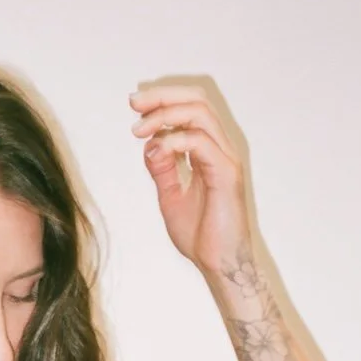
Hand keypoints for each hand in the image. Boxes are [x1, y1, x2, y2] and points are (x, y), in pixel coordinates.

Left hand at [130, 84, 251, 276]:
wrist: (218, 264)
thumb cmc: (201, 234)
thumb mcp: (170, 196)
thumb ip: (162, 169)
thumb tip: (149, 143)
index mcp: (209, 151)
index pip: (191, 108)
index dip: (163, 100)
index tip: (135, 106)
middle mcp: (221, 149)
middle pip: (198, 101)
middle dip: (163, 96)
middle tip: (134, 103)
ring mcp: (226, 159)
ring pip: (200, 114)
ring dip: (165, 115)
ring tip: (139, 129)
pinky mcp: (226, 173)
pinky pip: (201, 142)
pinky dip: (175, 140)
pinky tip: (157, 149)